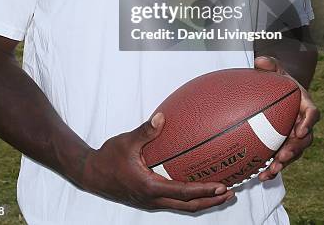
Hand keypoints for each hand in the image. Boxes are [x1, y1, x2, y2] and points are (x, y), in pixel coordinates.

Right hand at [81, 113, 234, 212]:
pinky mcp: (150, 200)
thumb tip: (161, 117)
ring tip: (220, 194)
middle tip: (230, 193)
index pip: (183, 192)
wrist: (92, 174)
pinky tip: (197, 187)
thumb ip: (145, 131)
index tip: (221, 186)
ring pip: (183, 207)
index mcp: (150, 188)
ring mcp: (151, 202)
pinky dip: (190, 198)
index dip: (204, 191)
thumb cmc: (108, 158)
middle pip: (189, 206)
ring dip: (202, 202)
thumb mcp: (126, 141)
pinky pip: (175, 201)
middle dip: (211, 202)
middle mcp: (153, 200)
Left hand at [254, 56, 319, 181]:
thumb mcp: (274, 68)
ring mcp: (293, 136)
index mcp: (304, 104)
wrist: (275, 92)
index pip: (312, 113)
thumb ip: (269, 64)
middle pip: (305, 139)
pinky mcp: (283, 146)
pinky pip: (281, 160)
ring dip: (284, 163)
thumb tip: (261, 62)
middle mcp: (302, 123)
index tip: (300, 131)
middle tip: (282, 155)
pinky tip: (261, 176)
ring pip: (294, 153)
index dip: (308, 123)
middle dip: (295, 149)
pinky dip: (272, 169)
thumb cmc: (276, 79)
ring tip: (272, 169)